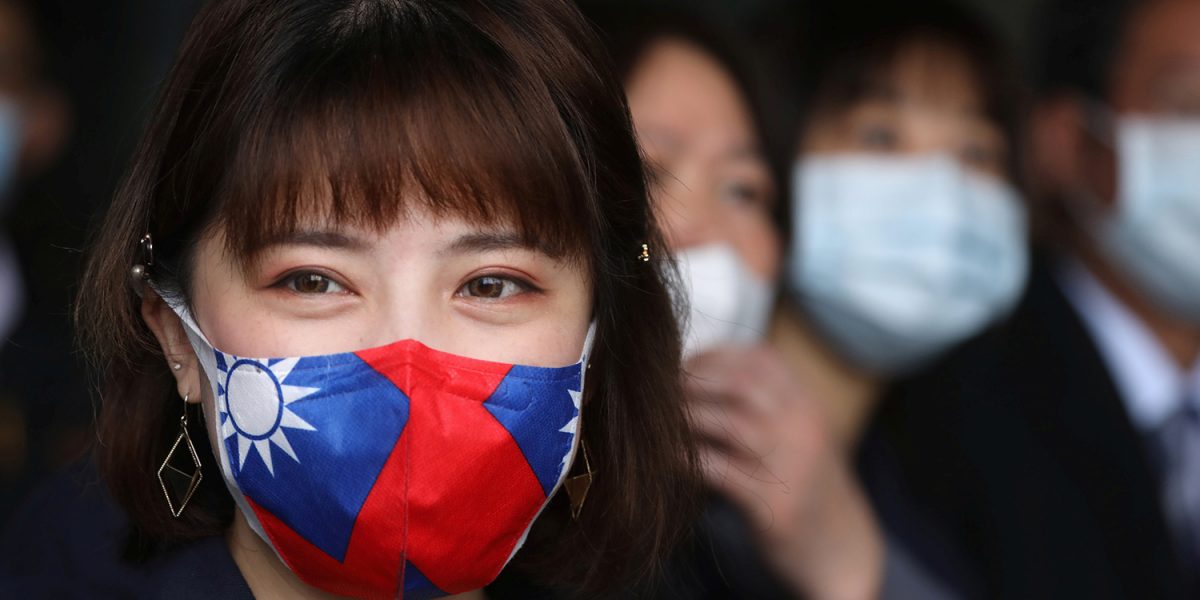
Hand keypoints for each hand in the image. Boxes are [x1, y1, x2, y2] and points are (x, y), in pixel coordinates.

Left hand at [686, 345, 884, 599]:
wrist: (843, 548)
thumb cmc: (807, 486)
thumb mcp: (799, 433)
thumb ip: (765, 402)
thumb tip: (702, 373)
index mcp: (808, 406)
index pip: (760, 359)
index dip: (715, 356)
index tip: (684, 365)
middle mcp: (804, 429)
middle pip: (742, 384)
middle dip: (695, 382)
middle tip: (662, 392)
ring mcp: (792, 467)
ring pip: (730, 424)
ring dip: (688, 418)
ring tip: (660, 422)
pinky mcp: (774, 506)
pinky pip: (720, 472)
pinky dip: (688, 460)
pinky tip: (667, 459)